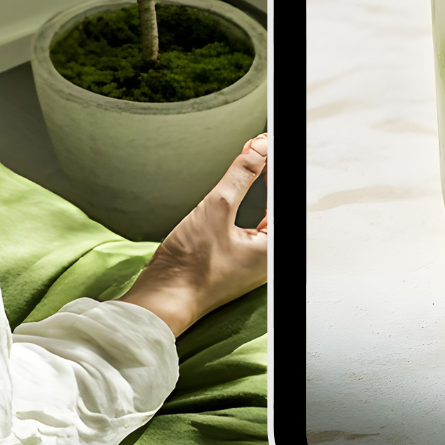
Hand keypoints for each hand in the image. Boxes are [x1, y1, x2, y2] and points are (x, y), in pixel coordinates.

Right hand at [117, 135, 269, 337]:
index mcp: (275, 249)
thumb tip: (261, 148)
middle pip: (277, 204)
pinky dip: (247, 202)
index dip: (275, 164)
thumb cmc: (189, 268)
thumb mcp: (216, 209)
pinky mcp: (236, 260)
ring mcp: (253, 260)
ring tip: (253, 157)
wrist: (161, 302)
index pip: (283, 196)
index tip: (267, 142)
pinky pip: (251, 224)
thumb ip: (242, 175)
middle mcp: (269, 257)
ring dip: (259, 185)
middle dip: (270, 172)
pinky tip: (240, 187)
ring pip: (265, 213)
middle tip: (260, 145)